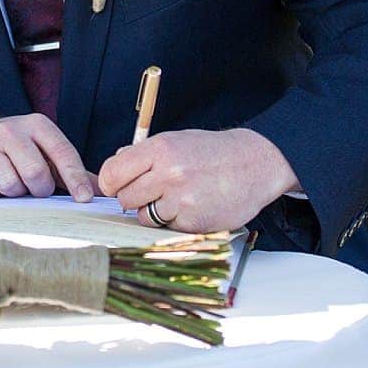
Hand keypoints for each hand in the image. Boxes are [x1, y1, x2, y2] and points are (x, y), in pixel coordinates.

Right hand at [0, 114, 95, 199]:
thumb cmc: (18, 151)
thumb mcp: (45, 153)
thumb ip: (72, 172)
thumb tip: (104, 193)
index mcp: (36, 125)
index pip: (63, 152)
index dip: (75, 178)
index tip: (84, 200)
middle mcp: (10, 129)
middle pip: (36, 174)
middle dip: (39, 190)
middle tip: (33, 187)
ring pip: (11, 186)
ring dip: (14, 193)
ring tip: (10, 181)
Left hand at [97, 128, 295, 233]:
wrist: (255, 164)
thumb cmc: (214, 152)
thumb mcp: (176, 140)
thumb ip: (144, 153)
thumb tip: (116, 163)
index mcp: (160, 149)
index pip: (111, 173)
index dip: (112, 182)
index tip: (119, 184)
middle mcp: (168, 174)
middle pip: (124, 198)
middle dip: (133, 198)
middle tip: (151, 191)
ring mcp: (181, 200)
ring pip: (142, 217)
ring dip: (152, 212)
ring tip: (173, 199)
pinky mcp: (193, 222)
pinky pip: (166, 227)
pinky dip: (172, 221)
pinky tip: (189, 207)